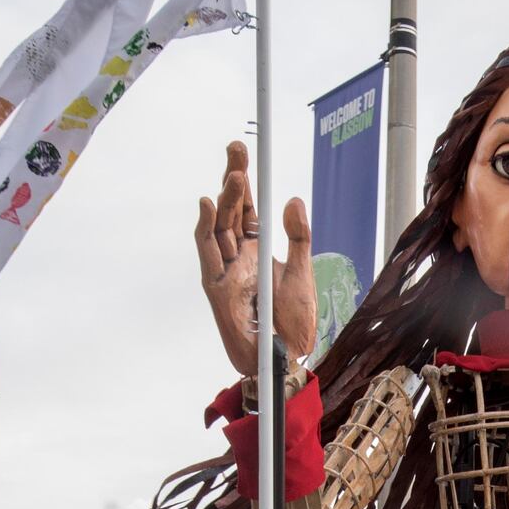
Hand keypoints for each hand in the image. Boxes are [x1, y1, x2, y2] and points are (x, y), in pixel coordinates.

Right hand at [197, 141, 315, 376]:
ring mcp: (226, 270)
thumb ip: (298, 237)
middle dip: (233, 178)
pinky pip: (208, 254)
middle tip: (237, 148)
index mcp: (258, 250)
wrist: (284, 359)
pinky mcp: (217, 287)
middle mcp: (239, 256)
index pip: (249, 208)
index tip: (247, 154)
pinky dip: (206, 229)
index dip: (247, 182)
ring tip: (235, 174)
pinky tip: (207, 205)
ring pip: (220, 226)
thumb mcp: (302, 273)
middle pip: (231, 210)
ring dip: (224, 199)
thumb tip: (292, 200)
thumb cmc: (292, 324)